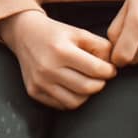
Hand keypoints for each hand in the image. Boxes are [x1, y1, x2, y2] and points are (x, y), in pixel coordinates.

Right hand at [0, 10, 116, 108]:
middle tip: (100, 77)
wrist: (24, 34)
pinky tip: (72, 87)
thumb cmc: (55, 34)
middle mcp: (48, 68)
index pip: (95, 69)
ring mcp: (40, 82)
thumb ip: (101, 47)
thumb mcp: (79, 32)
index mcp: (61, 50)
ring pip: (76, 102)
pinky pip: (61, 105)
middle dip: (100, 83)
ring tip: (86, 82)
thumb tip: (113, 65)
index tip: (110, 69)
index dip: (109, 71)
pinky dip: (71, 99)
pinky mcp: (34, 91)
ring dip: (87, 94)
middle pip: (88, 88)